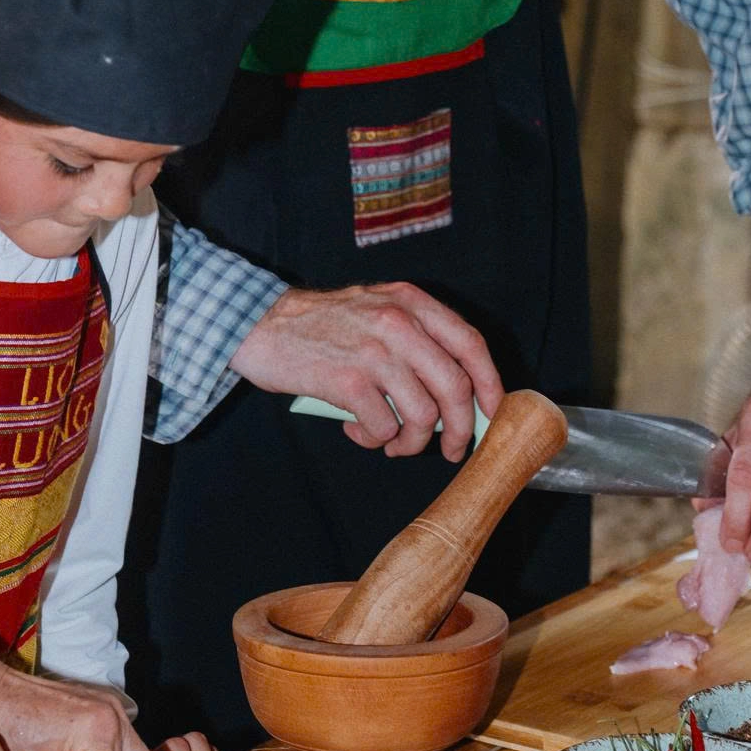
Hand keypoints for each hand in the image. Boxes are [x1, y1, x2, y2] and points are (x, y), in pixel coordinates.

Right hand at [231, 282, 503, 460]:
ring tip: (390, 441)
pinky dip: (374, 439)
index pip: (470, 344)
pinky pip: (383, 427)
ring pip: (422, 415)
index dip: (490, 384)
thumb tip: (456, 394)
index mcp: (411, 302)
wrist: (259, 323)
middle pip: (454, 387)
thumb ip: (415, 337)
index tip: (492, 414)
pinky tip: (357, 429)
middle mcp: (398, 322)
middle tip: (451, 449)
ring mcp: (374, 351)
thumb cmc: (320, 324)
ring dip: (411, 441)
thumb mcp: (376, 308)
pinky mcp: (348, 380)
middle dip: (459, 428)